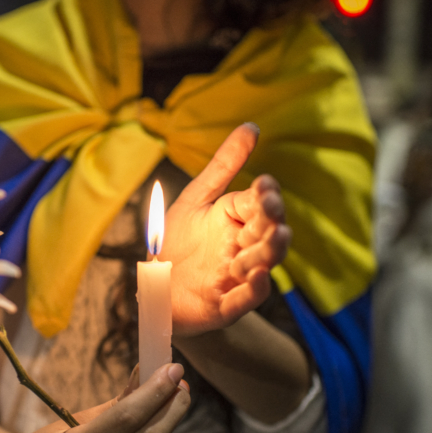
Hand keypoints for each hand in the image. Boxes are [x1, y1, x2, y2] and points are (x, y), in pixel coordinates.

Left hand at [162, 123, 290, 336]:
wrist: (157, 289)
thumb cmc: (177, 242)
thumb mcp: (196, 200)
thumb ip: (223, 166)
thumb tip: (252, 126)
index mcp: (237, 220)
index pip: (259, 204)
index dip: (265, 195)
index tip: (264, 185)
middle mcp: (243, 247)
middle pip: (268, 233)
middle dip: (272, 220)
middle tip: (269, 207)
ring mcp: (237, 277)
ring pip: (263, 264)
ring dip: (269, 251)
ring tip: (274, 236)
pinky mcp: (226, 305)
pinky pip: (245, 299)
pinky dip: (254, 289)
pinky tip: (256, 276)